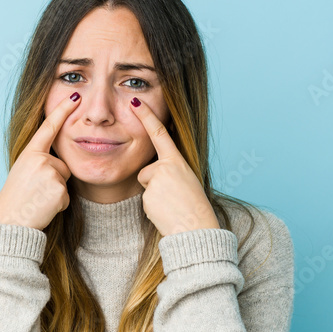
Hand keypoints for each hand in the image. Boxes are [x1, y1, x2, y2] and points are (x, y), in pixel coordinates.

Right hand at [0, 92, 79, 229]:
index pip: (48, 128)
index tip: (75, 97)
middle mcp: (39, 160)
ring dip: (55, 192)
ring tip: (37, 200)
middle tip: (35, 191)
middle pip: (62, 164)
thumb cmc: (15, 201)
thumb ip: (38, 162)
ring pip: (65, 180)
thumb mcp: (22, 173)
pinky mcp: (59, 190)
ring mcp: (50, 174)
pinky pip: (66, 196)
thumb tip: (58, 162)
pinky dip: (58, 204)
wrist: (9, 224)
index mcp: (28, 154)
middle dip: (55, 178)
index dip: (62, 111)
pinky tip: (43, 207)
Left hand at [133, 98, 218, 237]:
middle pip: (147, 171)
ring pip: (145, 186)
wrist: (197, 229)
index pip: (160, 134)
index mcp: (178, 161)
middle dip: (153, 183)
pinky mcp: (149, 196)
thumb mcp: (187, 181)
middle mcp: (167, 167)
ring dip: (154, 196)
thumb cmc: (194, 207)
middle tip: (174, 197)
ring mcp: (157, 181)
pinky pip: (145, 199)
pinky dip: (153, 207)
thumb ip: (171, 170)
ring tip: (171, 205)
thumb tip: (155, 170)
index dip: (147, 117)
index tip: (136, 102)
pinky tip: (166, 212)